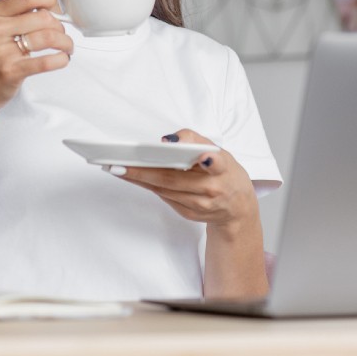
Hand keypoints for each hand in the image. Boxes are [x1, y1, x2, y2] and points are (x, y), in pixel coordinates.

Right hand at [0, 0, 73, 112]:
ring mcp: (0, 50)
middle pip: (43, 17)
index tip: (57, 10)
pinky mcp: (10, 71)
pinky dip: (61, 60)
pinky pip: (46, 62)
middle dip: (60, 27)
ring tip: (66, 48)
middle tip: (62, 35)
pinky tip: (62, 60)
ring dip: (65, 44)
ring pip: (48, 37)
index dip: (51, 0)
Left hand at [109, 129, 258, 231]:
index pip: (216, 163)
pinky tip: (134, 178)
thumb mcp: (220, 151)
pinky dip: (149, 186)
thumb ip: (196, 141)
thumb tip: (166, 141)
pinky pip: (165, 197)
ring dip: (140, 179)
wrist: (238, 207)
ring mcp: (201, 205)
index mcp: (223, 169)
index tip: (203, 156)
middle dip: (145, 171)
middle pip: (174, 179)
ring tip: (119, 169)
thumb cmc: (225, 173)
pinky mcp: (190, 214)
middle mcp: (212, 188)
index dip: (209, 161)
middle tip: (121, 164)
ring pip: (164, 190)